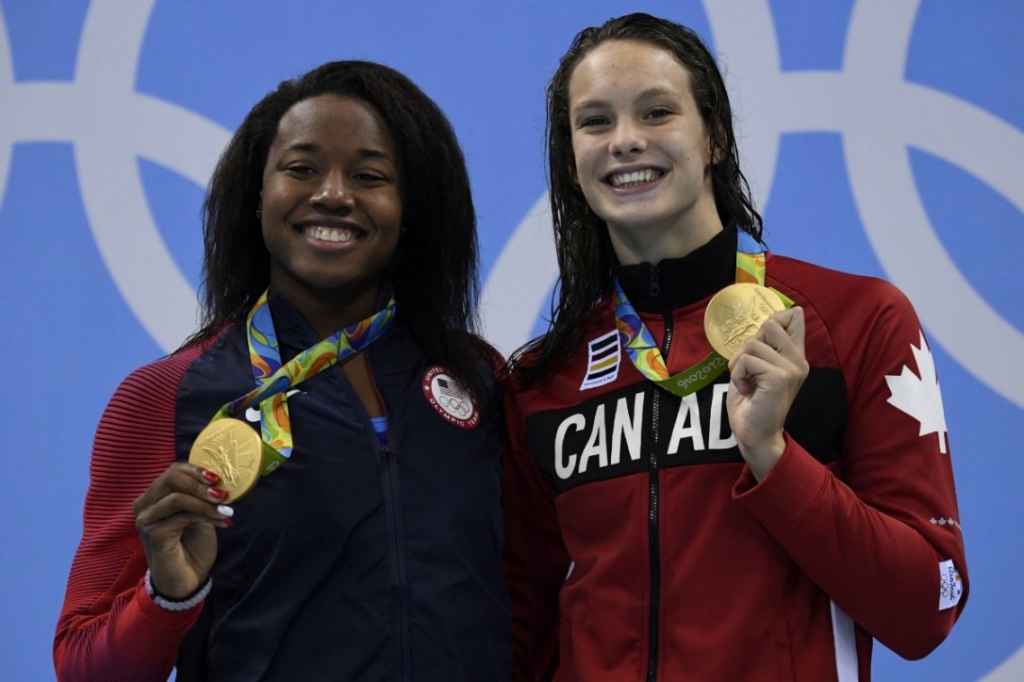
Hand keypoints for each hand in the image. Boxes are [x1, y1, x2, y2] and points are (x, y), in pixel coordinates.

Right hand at [132, 463, 232, 597]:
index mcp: (155, 496)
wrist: (187, 580)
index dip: (196, 470)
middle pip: (171, 478)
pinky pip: (182, 516)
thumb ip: (202, 497)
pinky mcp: (154, 533)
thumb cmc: (193, 546)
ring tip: (226, 510)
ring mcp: (146, 519)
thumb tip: (219, 480)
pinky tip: (222, 522)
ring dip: (206, 502)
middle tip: (223, 494)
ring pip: (178, 498)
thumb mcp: (201, 514)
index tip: (219, 478)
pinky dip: (206, 515)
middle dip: (200, 484)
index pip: (173, 470)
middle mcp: (145, 505)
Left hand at [726, 307, 808, 480]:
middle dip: (748, 344)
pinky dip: (737, 375)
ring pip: (753, 343)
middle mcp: (799, 360)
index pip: (794, 316)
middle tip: (747, 369)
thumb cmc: (752, 402)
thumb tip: (767, 320)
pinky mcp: (779, 377)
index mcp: (795, 356)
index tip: (760, 342)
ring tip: (745, 382)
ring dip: (738, 363)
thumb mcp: (756, 367)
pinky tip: (746, 390)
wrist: (755, 434)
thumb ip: (762, 345)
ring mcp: (791, 368)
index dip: (772, 320)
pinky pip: (746, 360)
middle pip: (770, 323)